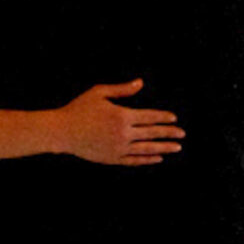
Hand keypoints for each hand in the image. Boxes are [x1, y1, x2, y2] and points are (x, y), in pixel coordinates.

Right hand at [58, 79, 184, 165]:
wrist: (61, 132)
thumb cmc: (79, 109)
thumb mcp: (99, 93)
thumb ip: (122, 90)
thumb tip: (140, 83)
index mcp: (121, 116)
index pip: (149, 117)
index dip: (163, 117)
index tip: (174, 119)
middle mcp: (123, 133)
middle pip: (152, 133)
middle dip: (169, 133)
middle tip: (182, 134)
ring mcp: (118, 148)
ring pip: (147, 149)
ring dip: (164, 148)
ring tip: (176, 148)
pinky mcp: (112, 158)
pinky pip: (134, 160)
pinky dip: (147, 159)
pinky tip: (158, 158)